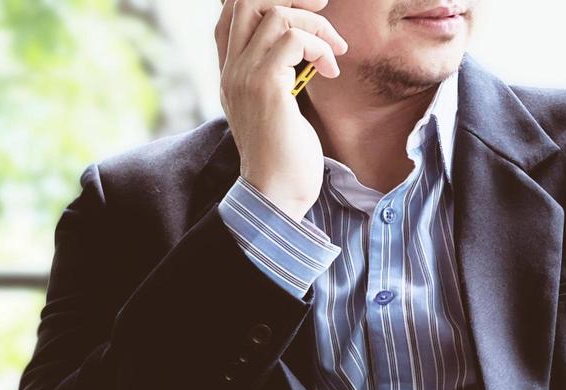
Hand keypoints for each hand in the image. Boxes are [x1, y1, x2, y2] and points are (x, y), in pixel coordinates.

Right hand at [215, 0, 348, 221]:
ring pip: (277, 14)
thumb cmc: (284, 157)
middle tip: (323, 8)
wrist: (276, 195)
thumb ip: (278, 74)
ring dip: (317, 25)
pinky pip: (294, 39)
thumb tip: (302, 45)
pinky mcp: (265, 86)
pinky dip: (321, 46)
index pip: (231, 10)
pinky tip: (331, 70)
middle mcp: (231, 70)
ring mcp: (244, 76)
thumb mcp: (276, 107)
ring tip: (334, 52)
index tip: (306, 7)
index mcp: (230, 73)